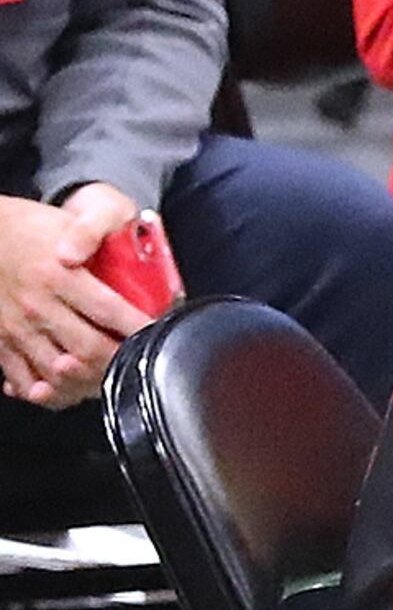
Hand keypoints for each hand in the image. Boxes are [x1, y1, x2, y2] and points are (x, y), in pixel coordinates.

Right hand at [0, 187, 150, 408]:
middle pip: (89, 350)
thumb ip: (92, 229)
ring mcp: (17, 326)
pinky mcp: (2, 340)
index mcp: (57, 275)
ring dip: (91, 383)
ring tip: (112, 378)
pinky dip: (49, 393)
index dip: (140, 329)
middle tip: (141, 362)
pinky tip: (69, 389)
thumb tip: (92, 254)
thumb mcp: (72, 216)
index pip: (109, 311)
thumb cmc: (34, 227)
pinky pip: (25, 379)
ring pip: (59, 373)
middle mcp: (36, 305)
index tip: (160, 336)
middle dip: (122, 363)